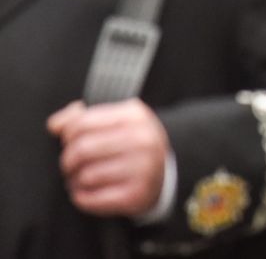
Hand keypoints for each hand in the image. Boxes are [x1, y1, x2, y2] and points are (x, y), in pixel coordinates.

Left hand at [48, 100, 169, 218]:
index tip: (70, 143)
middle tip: (70, 165)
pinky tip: (86, 192)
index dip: (67, 135)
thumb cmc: (129, 143)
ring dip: (74, 180)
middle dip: (68, 160)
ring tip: (79, 179)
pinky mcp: (136, 194)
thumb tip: (55, 125)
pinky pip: (91, 199)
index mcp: (135, 116)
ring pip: (85, 176)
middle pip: (81, 149)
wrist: (162, 171)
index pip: (81, 123)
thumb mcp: (114, 121)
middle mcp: (143, 140)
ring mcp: (143, 168)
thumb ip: (81, 117)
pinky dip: (81, 197)